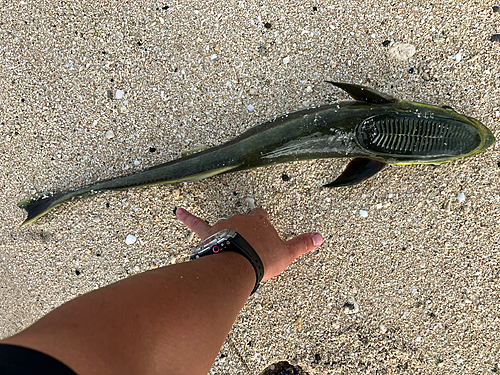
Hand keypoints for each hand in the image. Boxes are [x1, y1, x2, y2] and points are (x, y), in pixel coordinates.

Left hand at [176, 207, 322, 281]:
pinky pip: (196, 223)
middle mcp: (241, 218)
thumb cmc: (262, 260)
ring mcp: (224, 224)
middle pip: (242, 220)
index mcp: (259, 221)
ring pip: (224, 224)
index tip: (262, 232)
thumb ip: (303, 243)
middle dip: (243, 231)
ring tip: (227, 249)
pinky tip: (177, 211)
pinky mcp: (209, 233)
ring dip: (224, 233)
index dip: (261, 224)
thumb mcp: (287, 254)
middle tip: (245, 248)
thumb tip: (321, 236)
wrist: (239, 266)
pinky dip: (187, 217)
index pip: (261, 216)